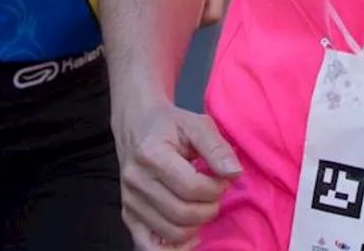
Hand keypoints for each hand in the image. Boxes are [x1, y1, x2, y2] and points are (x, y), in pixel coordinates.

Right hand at [115, 97, 240, 249]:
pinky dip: (173, 247)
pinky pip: (150, 246)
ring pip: (171, 233)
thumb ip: (218, 148)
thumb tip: (235, 173)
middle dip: (210, 207)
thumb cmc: (170, 124)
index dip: (216, 188)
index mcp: (151, 154)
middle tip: (216, 193)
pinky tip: (190, 234)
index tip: (223, 178)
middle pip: (182, 214)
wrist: (136, 125)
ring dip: (197, 225)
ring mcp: (129, 202)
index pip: (191, 187)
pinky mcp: (128, 216)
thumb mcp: (197, 124)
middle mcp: (136, 181)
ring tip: (203, 205)